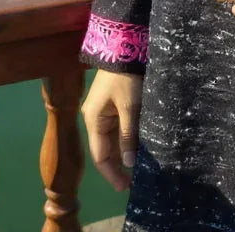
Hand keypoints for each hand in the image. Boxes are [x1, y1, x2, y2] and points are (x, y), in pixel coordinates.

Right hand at [81, 68, 143, 191]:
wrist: (124, 46)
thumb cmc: (126, 77)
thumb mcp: (129, 107)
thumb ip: (128, 135)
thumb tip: (127, 163)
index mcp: (93, 120)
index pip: (100, 156)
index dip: (112, 173)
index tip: (126, 188)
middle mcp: (95, 117)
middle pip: (106, 148)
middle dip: (120, 164)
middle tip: (137, 178)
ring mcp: (103, 109)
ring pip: (113, 137)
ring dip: (125, 150)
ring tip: (141, 164)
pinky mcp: (113, 101)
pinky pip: (118, 125)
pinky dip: (127, 136)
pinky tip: (139, 143)